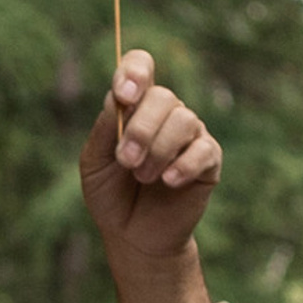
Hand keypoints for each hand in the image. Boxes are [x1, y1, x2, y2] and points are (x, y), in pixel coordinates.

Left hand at [81, 48, 221, 264]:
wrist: (132, 236)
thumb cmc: (111, 195)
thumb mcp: (94, 163)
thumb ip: (104, 130)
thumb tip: (117, 99)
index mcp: (135, 106)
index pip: (141, 66)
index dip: (135, 71)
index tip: (124, 95)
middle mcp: (165, 113)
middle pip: (163, 97)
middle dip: (140, 130)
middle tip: (126, 162)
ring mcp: (190, 134)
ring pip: (183, 121)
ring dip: (157, 151)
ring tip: (143, 178)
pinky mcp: (208, 160)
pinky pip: (203, 150)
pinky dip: (183, 165)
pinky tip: (169, 181)